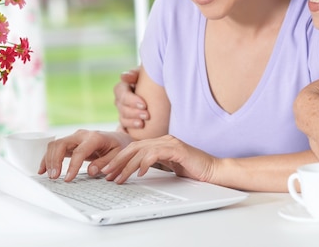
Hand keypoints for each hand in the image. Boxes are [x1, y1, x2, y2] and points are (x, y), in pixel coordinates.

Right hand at [38, 130, 132, 181]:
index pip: (80, 151)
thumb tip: (91, 171)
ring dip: (49, 160)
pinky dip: (47, 158)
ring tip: (49, 176)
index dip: (72, 166)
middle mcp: (82, 135)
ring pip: (55, 145)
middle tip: (54, 177)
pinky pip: (55, 148)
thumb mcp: (118, 155)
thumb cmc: (118, 147)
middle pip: (62, 144)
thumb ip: (105, 162)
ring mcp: (74, 138)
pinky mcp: (70, 143)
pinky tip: (43, 170)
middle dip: (55, 160)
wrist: (117, 139)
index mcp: (95, 137)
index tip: (68, 179)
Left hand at [100, 135, 216, 183]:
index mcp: (160, 143)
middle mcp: (163, 140)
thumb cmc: (193, 170)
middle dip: (117, 161)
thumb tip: (135, 171)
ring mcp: (170, 143)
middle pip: (133, 147)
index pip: (134, 148)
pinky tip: (140, 172)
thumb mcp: (169, 166)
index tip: (108, 170)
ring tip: (119, 178)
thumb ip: (155, 164)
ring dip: (127, 165)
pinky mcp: (178, 149)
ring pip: (141, 151)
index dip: (119, 159)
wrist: (213, 171)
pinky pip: (156, 153)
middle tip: (105, 173)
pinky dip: (146, 162)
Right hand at [114, 67, 149, 129]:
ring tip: (142, 124)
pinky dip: (127, 131)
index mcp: (123, 88)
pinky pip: (123, 129)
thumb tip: (124, 76)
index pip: (121, 93)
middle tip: (147, 115)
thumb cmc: (151, 81)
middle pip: (122, 108)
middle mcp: (121, 101)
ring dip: (132, 122)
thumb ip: (135, 73)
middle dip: (134, 112)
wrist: (160, 94)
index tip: (144, 105)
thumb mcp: (145, 74)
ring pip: (123, 119)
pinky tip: (133, 132)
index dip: (131, 100)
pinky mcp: (128, 123)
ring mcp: (123, 113)